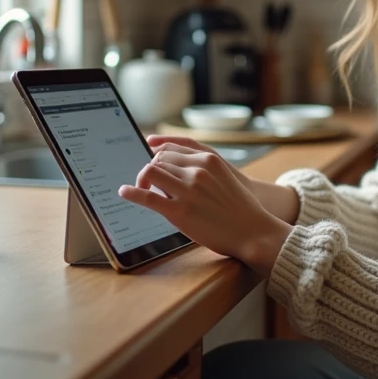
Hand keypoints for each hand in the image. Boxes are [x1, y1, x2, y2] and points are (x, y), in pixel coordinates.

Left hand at [119, 144, 291, 277]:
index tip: (151, 159)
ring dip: (142, 179)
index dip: (158, 153)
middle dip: (151, 168)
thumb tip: (178, 167)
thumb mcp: (225, 177)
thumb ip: (204, 168)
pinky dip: (132, 192)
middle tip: (149, 182)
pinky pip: (148, 197)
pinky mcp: (179, 211)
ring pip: (151, 171)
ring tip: (142, 188)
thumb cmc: (240, 208)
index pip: (172, 147)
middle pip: (160, 158)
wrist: (253, 231)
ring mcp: (188, 190)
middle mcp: (197, 170)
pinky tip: (124, 192)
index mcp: (209, 159)